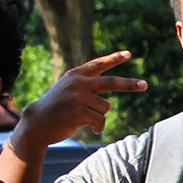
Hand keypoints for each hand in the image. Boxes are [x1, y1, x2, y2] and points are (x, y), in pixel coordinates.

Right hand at [16, 51, 145, 142]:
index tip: (129, 54)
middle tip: (145, 85)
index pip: (98, 64)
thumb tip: (109, 104)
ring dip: (101, 116)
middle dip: (130, 84)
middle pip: (110, 82)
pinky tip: (91, 129)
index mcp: (75, 75)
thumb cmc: (56, 109)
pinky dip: (99, 127)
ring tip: (87, 120)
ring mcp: (77, 97)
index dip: (114, 59)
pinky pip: (100, 120)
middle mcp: (77, 83)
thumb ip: (86, 90)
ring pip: (106, 107)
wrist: (36, 123)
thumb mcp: (68, 91)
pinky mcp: (78, 112)